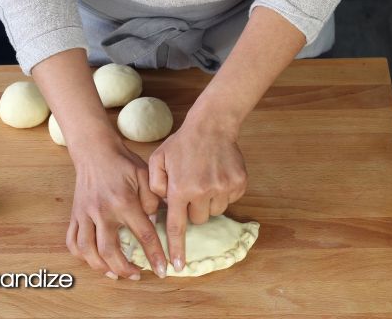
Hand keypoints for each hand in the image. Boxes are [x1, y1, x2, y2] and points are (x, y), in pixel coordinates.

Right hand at [66, 136, 167, 278]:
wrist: (95, 151)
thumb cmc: (123, 162)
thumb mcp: (145, 174)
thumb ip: (153, 199)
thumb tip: (155, 222)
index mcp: (123, 201)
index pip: (143, 234)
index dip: (154, 255)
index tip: (162, 270)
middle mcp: (102, 211)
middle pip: (109, 250)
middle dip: (124, 268)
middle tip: (136, 275)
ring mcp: (85, 214)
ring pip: (87, 250)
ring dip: (101, 267)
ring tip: (115, 273)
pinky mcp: (75, 214)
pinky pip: (72, 241)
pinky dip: (81, 256)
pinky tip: (95, 260)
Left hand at [148, 113, 246, 272]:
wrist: (212, 125)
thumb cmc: (182, 143)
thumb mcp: (157, 160)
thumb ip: (153, 186)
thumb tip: (157, 208)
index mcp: (180, 188)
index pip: (177, 226)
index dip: (176, 248)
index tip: (177, 267)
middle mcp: (202, 191)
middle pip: (198, 219)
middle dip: (192, 209)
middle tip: (190, 189)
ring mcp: (223, 187)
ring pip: (215, 211)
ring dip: (208, 201)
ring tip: (204, 178)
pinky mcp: (238, 183)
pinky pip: (230, 200)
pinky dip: (223, 192)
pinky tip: (216, 174)